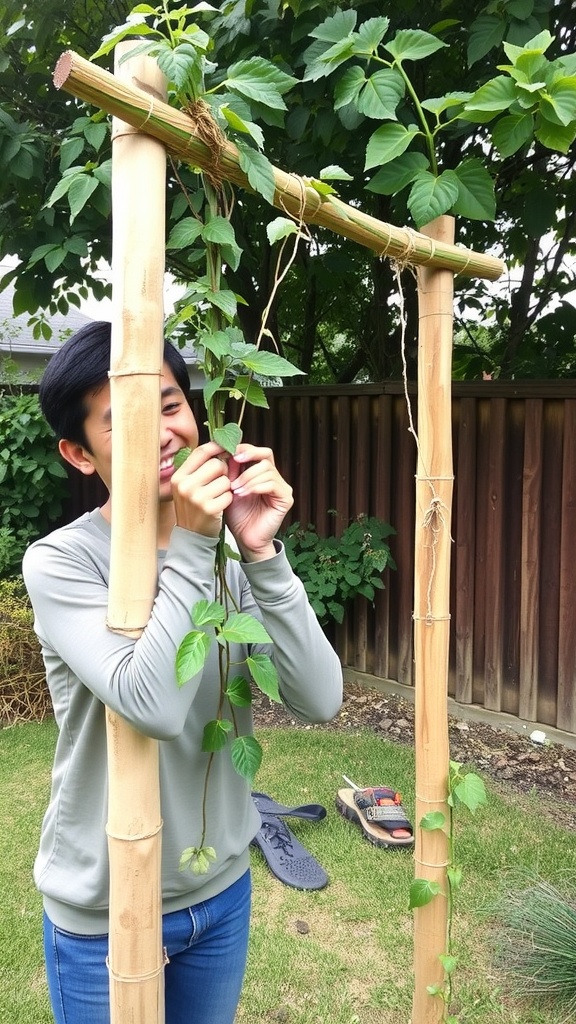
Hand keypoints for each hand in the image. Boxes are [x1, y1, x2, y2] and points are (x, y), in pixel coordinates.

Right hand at [171, 441, 231, 536]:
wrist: (191, 535)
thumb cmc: (193, 506)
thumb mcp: (187, 485)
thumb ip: (199, 467)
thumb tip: (218, 445)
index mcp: (179, 476)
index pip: (201, 452)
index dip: (216, 447)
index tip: (226, 448)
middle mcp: (185, 485)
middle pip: (216, 464)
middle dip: (223, 472)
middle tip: (219, 481)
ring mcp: (196, 498)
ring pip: (225, 480)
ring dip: (226, 487)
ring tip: (217, 495)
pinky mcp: (209, 509)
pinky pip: (229, 495)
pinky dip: (228, 500)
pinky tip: (220, 505)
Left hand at [226, 444, 293, 560]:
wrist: (245, 539)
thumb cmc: (237, 515)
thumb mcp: (230, 488)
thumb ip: (231, 471)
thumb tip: (227, 451)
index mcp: (262, 473)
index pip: (259, 452)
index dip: (245, 449)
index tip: (230, 453)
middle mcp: (275, 478)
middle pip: (266, 456)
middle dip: (247, 461)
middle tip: (233, 471)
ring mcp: (282, 488)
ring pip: (267, 470)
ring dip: (248, 478)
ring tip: (235, 490)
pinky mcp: (286, 499)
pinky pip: (272, 484)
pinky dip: (256, 487)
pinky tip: (243, 494)